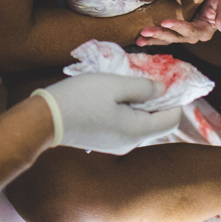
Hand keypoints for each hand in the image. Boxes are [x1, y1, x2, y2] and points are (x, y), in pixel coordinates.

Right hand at [39, 74, 180, 154]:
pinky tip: (115, 94)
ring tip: (129, 82)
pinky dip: (129, 110)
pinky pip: (127, 125)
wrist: (45, 119)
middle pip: (157, 123)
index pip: (172, 121)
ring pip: (141, 123)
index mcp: (137, 132)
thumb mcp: (114, 85)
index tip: (170, 80)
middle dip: (158, 100)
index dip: (176, 100)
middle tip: (149, 76)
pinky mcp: (104, 141)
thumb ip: (143, 87)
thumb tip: (163, 89)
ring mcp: (116, 145)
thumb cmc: (81, 98)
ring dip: (142, 103)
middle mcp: (130, 144)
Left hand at [136, 0, 220, 46]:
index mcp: (206, 30)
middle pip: (176, 37)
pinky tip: (140, 37)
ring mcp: (184, 31)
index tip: (165, 22)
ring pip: (168, 38)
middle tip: (145, 31)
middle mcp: (194, 34)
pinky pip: (164, 33)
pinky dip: (154, 36)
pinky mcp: (177, 27)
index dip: (178, 28)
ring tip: (139, 39)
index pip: (191, 31)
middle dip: (160, 35)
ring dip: (154, 39)